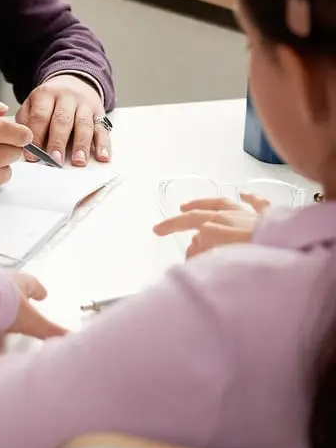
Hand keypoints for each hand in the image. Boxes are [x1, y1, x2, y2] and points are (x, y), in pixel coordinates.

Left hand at [7, 272, 66, 338]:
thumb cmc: (8, 306)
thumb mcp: (32, 322)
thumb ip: (51, 331)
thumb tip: (71, 339)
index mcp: (23, 281)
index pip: (34, 284)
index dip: (39, 290)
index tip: (43, 295)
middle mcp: (7, 277)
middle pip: (17, 284)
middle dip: (21, 292)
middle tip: (25, 299)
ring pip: (0, 286)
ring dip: (4, 295)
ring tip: (5, 306)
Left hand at [16, 74, 108, 166]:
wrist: (73, 82)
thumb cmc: (49, 101)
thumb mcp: (32, 103)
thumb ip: (25, 121)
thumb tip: (21, 144)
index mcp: (46, 94)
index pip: (40, 115)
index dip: (36, 136)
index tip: (32, 155)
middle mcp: (67, 97)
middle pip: (62, 120)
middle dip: (58, 141)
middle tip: (54, 160)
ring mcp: (85, 105)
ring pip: (84, 124)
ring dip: (82, 144)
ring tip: (78, 161)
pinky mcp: (99, 113)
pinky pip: (103, 129)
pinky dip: (104, 144)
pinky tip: (102, 157)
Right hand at [153, 193, 269, 258]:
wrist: (290, 248)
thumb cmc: (257, 253)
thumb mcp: (221, 253)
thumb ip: (203, 249)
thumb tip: (193, 244)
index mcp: (219, 224)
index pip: (189, 223)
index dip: (172, 226)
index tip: (157, 232)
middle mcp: (233, 215)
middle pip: (202, 213)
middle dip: (181, 219)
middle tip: (163, 224)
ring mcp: (251, 215)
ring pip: (224, 203)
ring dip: (205, 203)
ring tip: (191, 205)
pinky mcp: (271, 218)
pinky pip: (258, 204)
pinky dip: (249, 198)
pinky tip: (243, 194)